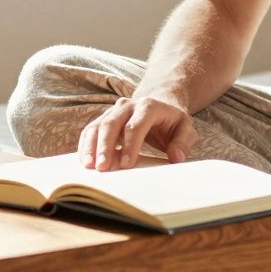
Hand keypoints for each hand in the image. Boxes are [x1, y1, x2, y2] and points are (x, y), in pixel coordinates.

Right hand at [77, 95, 198, 170]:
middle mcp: (128, 105)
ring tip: (88, 166)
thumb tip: (176, 157)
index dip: (130, 145)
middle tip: (102, 168)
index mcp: (149, 106)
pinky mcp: (104, 118)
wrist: (159, 103)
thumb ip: (183, 142)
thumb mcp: (185, 129)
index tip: (126, 165)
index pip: (136, 125)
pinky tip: (84, 161)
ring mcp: (114, 111)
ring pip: (97, 125)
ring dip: (91, 146)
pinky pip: (90, 130)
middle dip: (105, 146)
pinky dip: (86, 145)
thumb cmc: (172, 121)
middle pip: (112, 123)